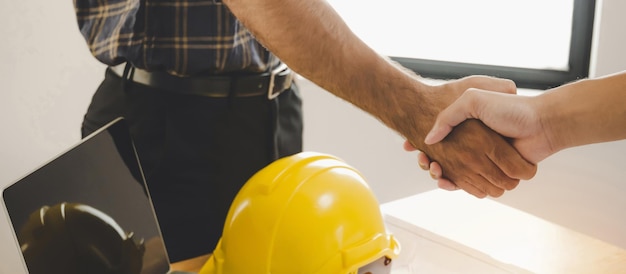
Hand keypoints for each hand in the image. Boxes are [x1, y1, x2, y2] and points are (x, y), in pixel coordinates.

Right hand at [403, 77, 536, 197]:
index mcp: (465, 125)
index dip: (421, 143)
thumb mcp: (473, 99)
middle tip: (422, 159)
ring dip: (439, 173)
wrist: (542, 124)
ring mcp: (482, 158)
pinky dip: (456, 184)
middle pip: (441, 156)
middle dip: (427, 160)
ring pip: (453, 171)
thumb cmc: (511, 109)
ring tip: (433, 169)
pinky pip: (470, 183)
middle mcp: (472, 143)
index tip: (411, 147)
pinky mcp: (493, 173)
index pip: (437, 138)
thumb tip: (428, 139)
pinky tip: (445, 180)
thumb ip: (449, 116)